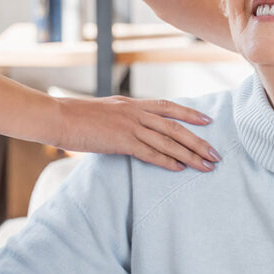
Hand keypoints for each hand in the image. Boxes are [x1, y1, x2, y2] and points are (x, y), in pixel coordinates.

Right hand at [54, 96, 220, 171]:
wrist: (58, 117)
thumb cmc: (76, 117)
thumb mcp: (105, 112)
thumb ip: (122, 118)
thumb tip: (131, 130)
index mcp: (132, 104)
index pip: (168, 107)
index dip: (190, 114)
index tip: (208, 120)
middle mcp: (136, 113)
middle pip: (176, 127)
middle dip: (199, 142)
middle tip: (216, 154)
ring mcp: (130, 126)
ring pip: (168, 141)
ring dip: (190, 155)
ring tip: (206, 166)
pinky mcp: (121, 141)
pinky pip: (150, 153)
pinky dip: (167, 161)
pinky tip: (180, 169)